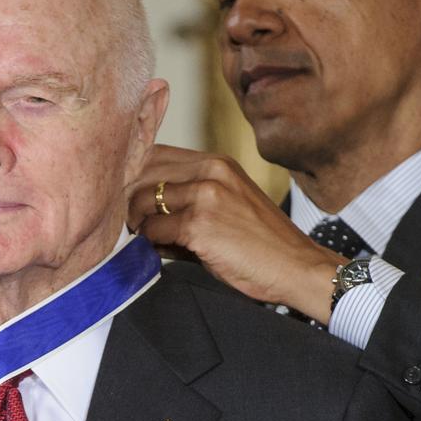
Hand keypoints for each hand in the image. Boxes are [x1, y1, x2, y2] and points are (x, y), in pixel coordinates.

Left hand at [128, 144, 342, 324]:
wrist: (296, 267)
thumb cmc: (263, 245)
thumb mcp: (229, 205)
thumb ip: (190, 200)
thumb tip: (145, 214)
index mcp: (218, 163)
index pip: (156, 153)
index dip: (133, 174)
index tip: (124, 196)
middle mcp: (211, 171)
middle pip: (143, 171)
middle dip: (127, 197)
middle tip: (126, 221)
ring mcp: (206, 196)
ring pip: (143, 201)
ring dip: (137, 223)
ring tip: (142, 239)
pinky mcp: (200, 225)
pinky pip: (154, 231)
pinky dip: (150, 244)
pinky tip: (159, 252)